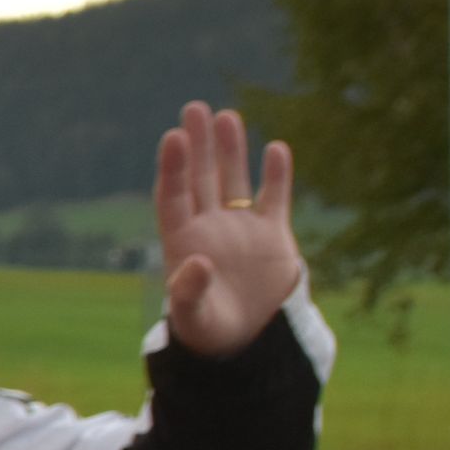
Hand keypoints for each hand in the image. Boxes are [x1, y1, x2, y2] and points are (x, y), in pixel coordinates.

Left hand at [156, 102, 300, 358]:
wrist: (245, 342)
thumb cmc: (208, 331)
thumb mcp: (193, 315)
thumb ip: (189, 290)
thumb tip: (197, 263)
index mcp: (181, 241)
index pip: (173, 195)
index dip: (173, 167)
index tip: (173, 137)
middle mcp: (207, 226)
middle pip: (200, 177)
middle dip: (198, 144)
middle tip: (194, 107)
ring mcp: (239, 227)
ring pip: (233, 179)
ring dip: (231, 149)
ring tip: (226, 115)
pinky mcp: (272, 233)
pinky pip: (273, 197)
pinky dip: (276, 174)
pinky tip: (275, 147)